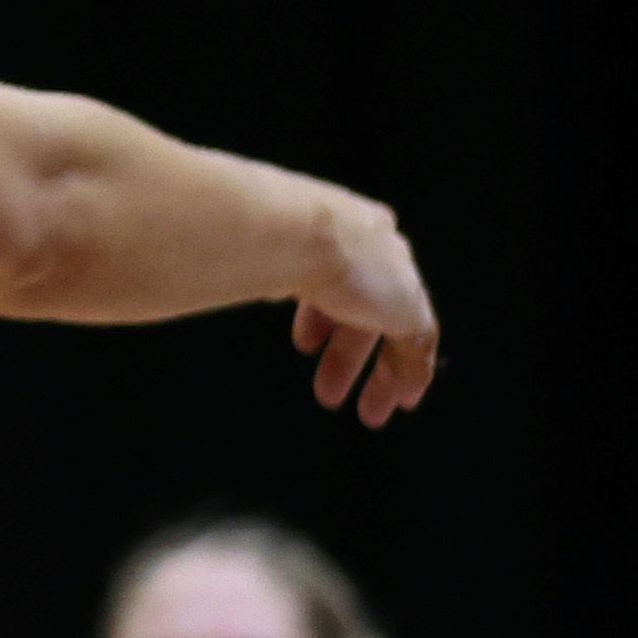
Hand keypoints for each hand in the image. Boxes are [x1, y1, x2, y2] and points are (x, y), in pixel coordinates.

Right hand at [278, 180, 434, 425]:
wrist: (299, 232)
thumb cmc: (265, 232)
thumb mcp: (257, 249)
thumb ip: (255, 266)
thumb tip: (219, 276)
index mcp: (342, 229)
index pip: (340, 277)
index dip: (324, 315)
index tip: (311, 341)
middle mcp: (375, 250)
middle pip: (369, 310)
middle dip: (346, 352)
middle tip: (329, 385)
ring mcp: (395, 279)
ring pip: (395, 333)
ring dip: (379, 373)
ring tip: (362, 409)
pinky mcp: (410, 310)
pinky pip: (417, 349)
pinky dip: (410, 376)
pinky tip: (403, 400)